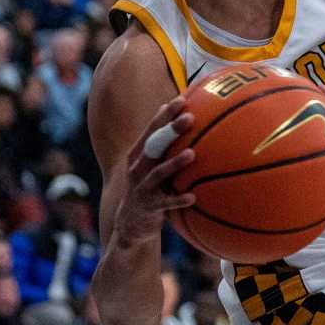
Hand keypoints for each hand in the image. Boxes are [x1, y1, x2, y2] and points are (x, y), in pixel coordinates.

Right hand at [113, 96, 196, 241]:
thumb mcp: (152, 164)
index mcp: (138, 154)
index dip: (165, 115)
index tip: (181, 99)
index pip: (151, 129)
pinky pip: (165, 203)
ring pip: (158, 173)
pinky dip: (178, 199)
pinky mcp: (149, 208)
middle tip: (190, 117)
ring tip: (192, 153)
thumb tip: (183, 112)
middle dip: (170, 130)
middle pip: (154, 146)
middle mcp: (137, 168)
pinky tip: (194, 197)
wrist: (130, 224)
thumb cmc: (149, 185)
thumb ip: (163, 142)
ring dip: (175, 163)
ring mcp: (141, 188)